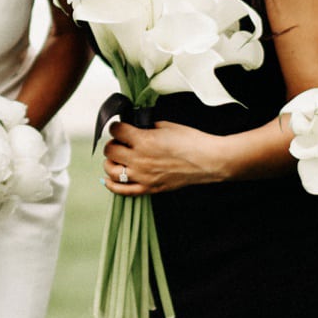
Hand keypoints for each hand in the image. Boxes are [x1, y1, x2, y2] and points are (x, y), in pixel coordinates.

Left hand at [102, 118, 234, 192]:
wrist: (208, 161)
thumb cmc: (191, 141)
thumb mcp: (166, 126)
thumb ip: (147, 127)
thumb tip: (136, 127)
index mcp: (144, 140)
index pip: (116, 130)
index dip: (116, 126)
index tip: (119, 126)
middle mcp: (139, 159)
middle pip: (110, 150)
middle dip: (112, 143)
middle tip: (120, 141)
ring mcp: (143, 176)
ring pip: (111, 171)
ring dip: (110, 162)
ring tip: (117, 158)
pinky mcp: (149, 188)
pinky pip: (122, 191)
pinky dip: (111, 185)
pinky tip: (109, 179)